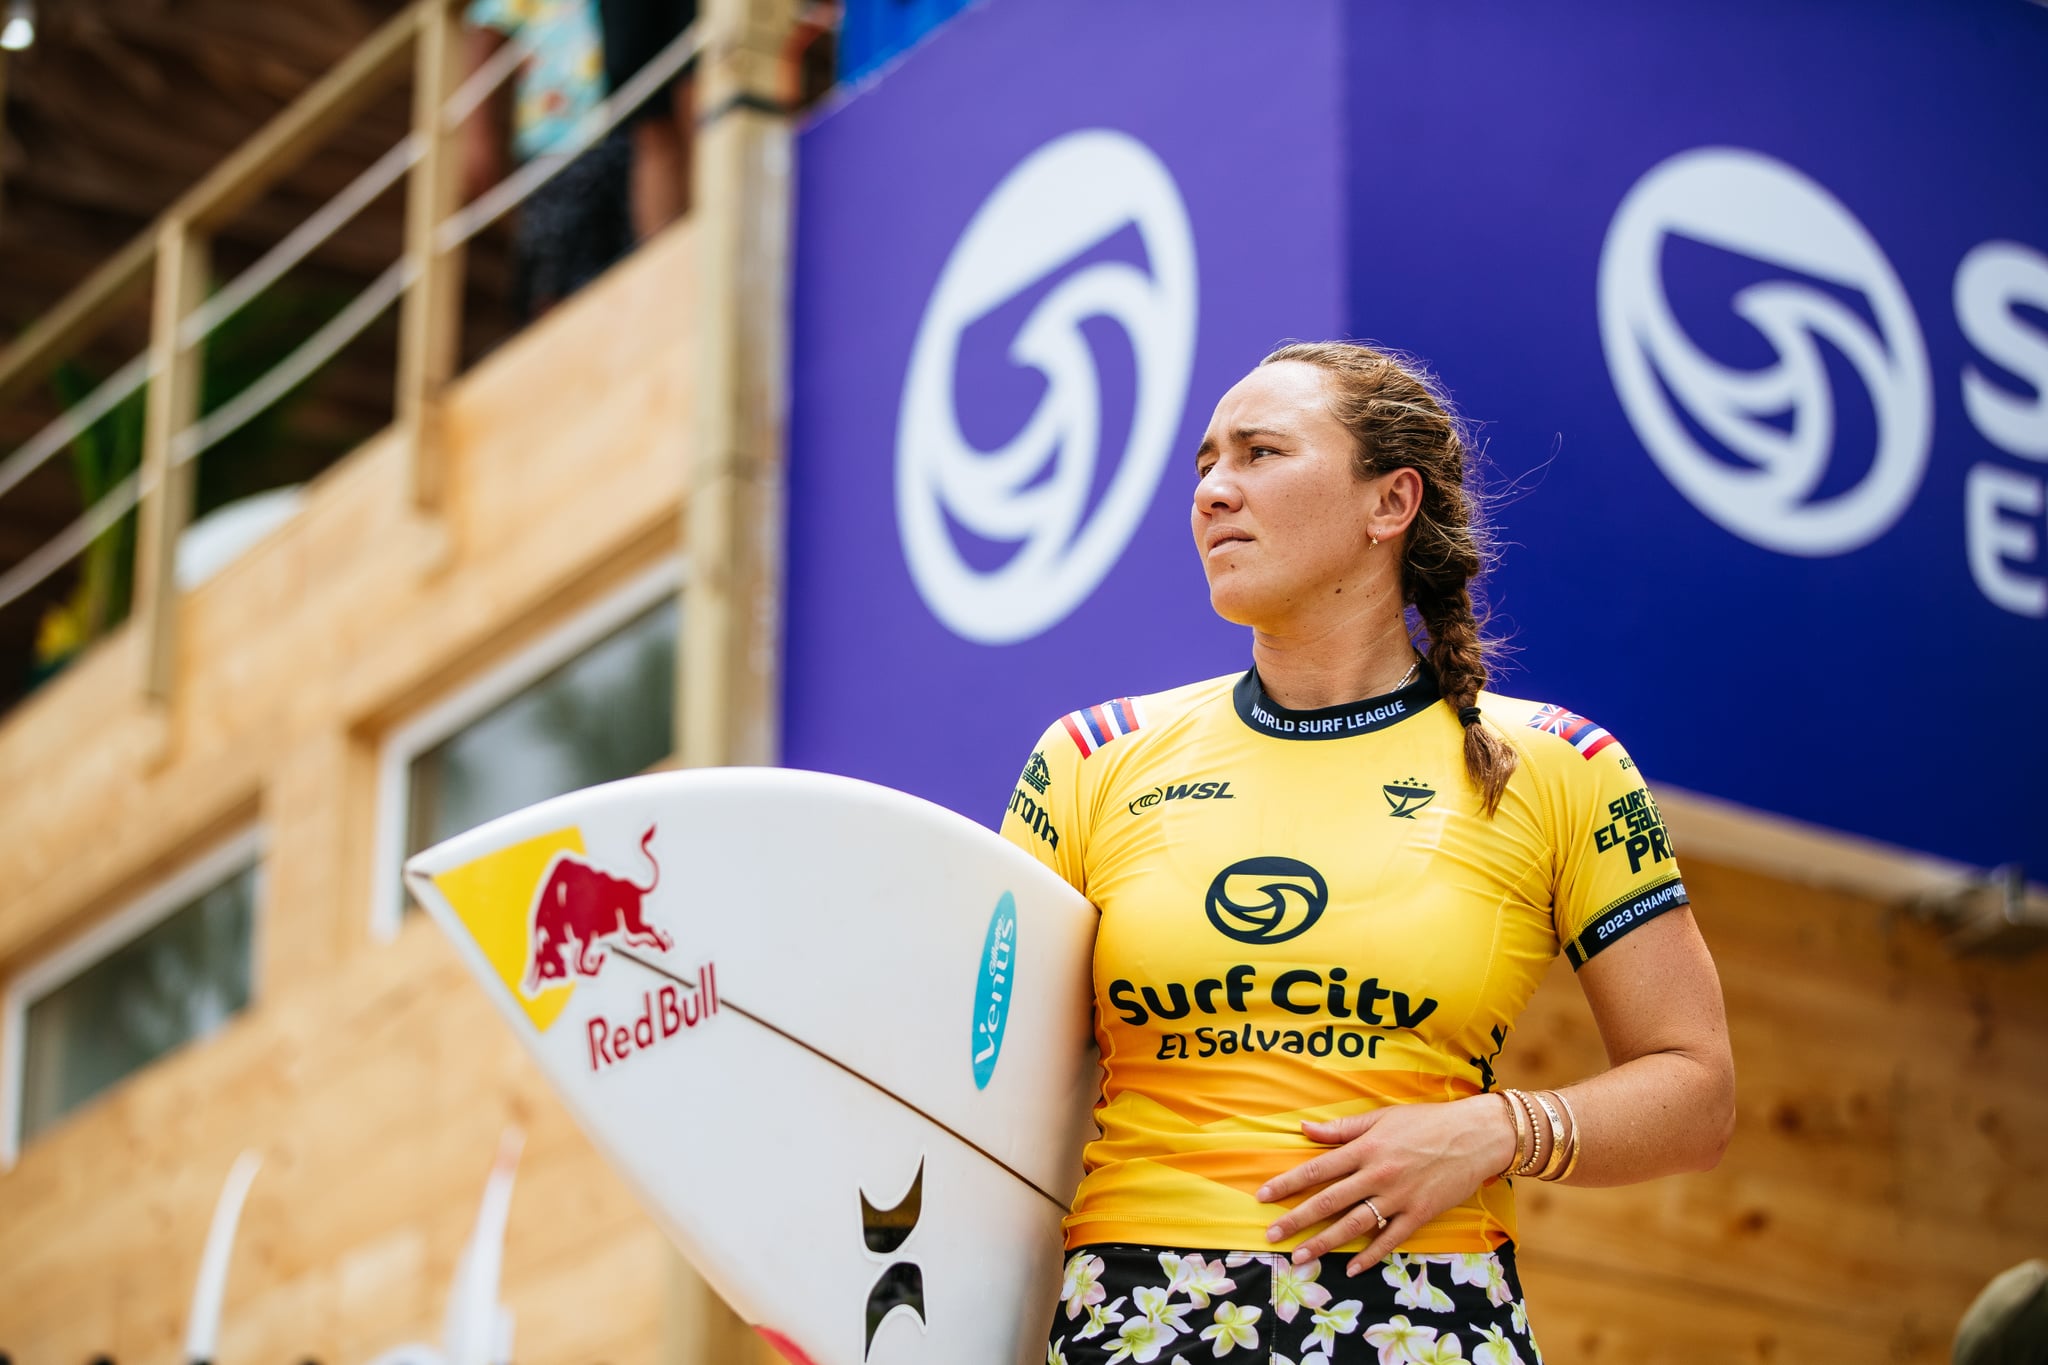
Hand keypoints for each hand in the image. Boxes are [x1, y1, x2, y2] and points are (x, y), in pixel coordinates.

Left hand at [1256, 1094, 1513, 1274]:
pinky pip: (1390, 1239)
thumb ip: (1342, 1128)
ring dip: (1325, 1242)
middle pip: (1328, 1201)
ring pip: (1354, 1225)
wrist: (1475, 1135)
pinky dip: (1371, 1255)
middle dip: (1296, 1220)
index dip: (1287, 1183)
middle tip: (1272, 1235)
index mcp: (1365, 1148)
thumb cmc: (1427, 1122)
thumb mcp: (1382, 1117)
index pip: (1317, 1169)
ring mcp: (1398, 1197)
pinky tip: (1352, 1268)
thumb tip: (1305, 1129)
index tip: (1263, 1196)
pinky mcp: (1419, 1214)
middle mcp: (1377, 1174)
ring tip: (1302, 1257)